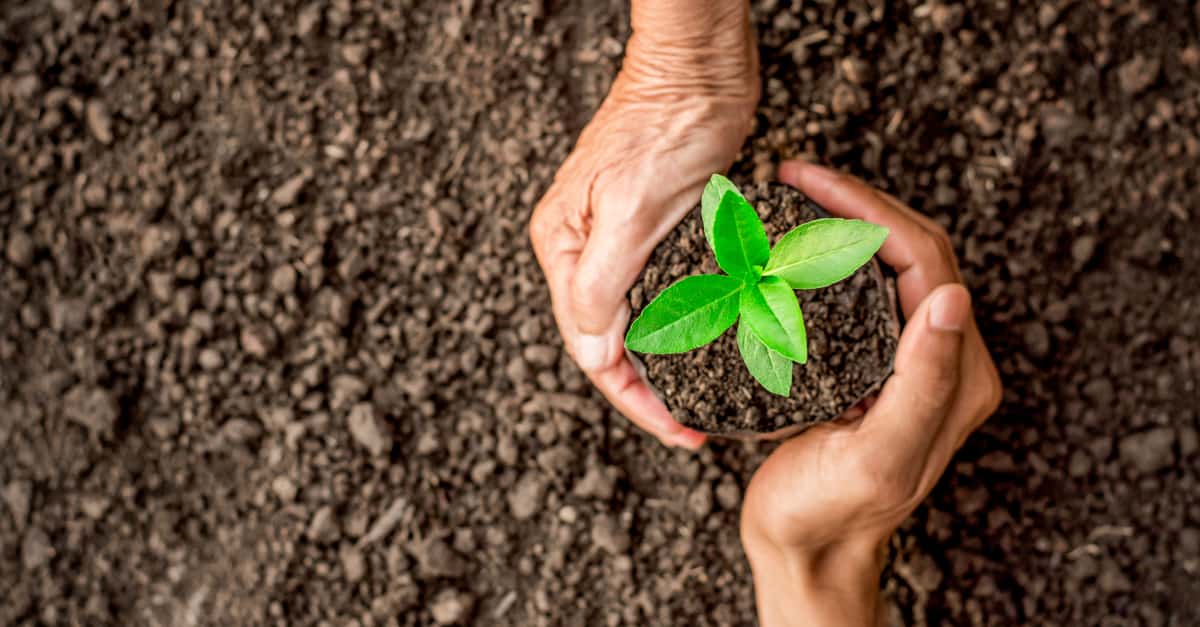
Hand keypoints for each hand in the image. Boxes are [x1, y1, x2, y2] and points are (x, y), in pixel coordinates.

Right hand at [528, 3, 758, 448]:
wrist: (699, 68)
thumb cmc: (665, 125)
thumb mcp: (630, 208)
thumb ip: (603, 283)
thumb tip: (592, 351)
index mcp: (564, 249)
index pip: (591, 347)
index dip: (633, 398)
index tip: (677, 430)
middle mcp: (582, 251)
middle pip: (609, 343)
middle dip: (648, 392)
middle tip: (693, 429)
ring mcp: (616, 242)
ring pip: (636, 324)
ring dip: (665, 365)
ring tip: (702, 402)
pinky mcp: (652, 231)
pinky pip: (660, 296)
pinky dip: (681, 328)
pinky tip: (707, 348)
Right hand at [740, 161, 1001, 625]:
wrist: (804, 547)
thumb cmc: (832, 511)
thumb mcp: (878, 455)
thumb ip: (922, 382)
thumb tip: (953, 297)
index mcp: (956, 372)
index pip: (924, 258)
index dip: (869, 209)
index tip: (807, 181)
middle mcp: (941, 356)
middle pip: (910, 249)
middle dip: (855, 202)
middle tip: (794, 175)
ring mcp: (907, 357)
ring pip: (886, 262)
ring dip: (844, 221)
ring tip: (791, 197)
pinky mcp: (873, 362)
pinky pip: (860, 289)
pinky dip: (827, 255)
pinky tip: (789, 245)